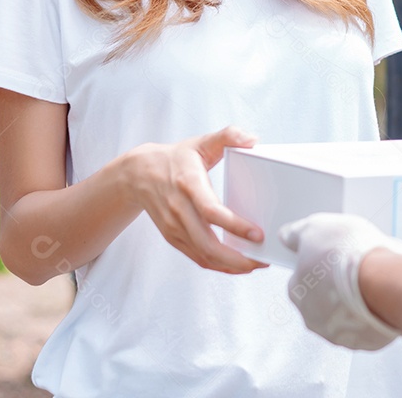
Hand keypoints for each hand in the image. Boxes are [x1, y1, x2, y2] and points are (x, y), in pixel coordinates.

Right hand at [124, 126, 268, 273]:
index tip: (257, 234)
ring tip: (255, 264)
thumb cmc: (175, 158)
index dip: (235, 225)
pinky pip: (197, 258)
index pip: (211, 210)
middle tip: (262, 260)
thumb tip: (251, 139)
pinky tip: (235, 265)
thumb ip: (227, 136)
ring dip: (230, 266)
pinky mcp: (173, 237)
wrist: (138, 174)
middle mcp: (179, 209)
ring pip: (203, 256)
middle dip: (237, 258)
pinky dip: (218, 266)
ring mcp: (174, 227)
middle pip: (207, 243)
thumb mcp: (200, 142)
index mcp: (188, 184)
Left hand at [279, 213, 401, 350]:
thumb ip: (295, 234)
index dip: (315, 263)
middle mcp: (313, 317)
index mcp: (297, 291)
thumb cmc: (348, 255)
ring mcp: (339, 333)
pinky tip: (378, 296)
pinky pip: (365, 325)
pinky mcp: (364, 342)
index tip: (328, 255)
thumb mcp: (314, 227)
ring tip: (369, 279)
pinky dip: (370, 313)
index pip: (299, 278)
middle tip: (350, 266)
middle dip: (333, 284)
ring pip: (343, 314)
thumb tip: (287, 236)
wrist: (384, 280)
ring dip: (352, 300)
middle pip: (321, 298)